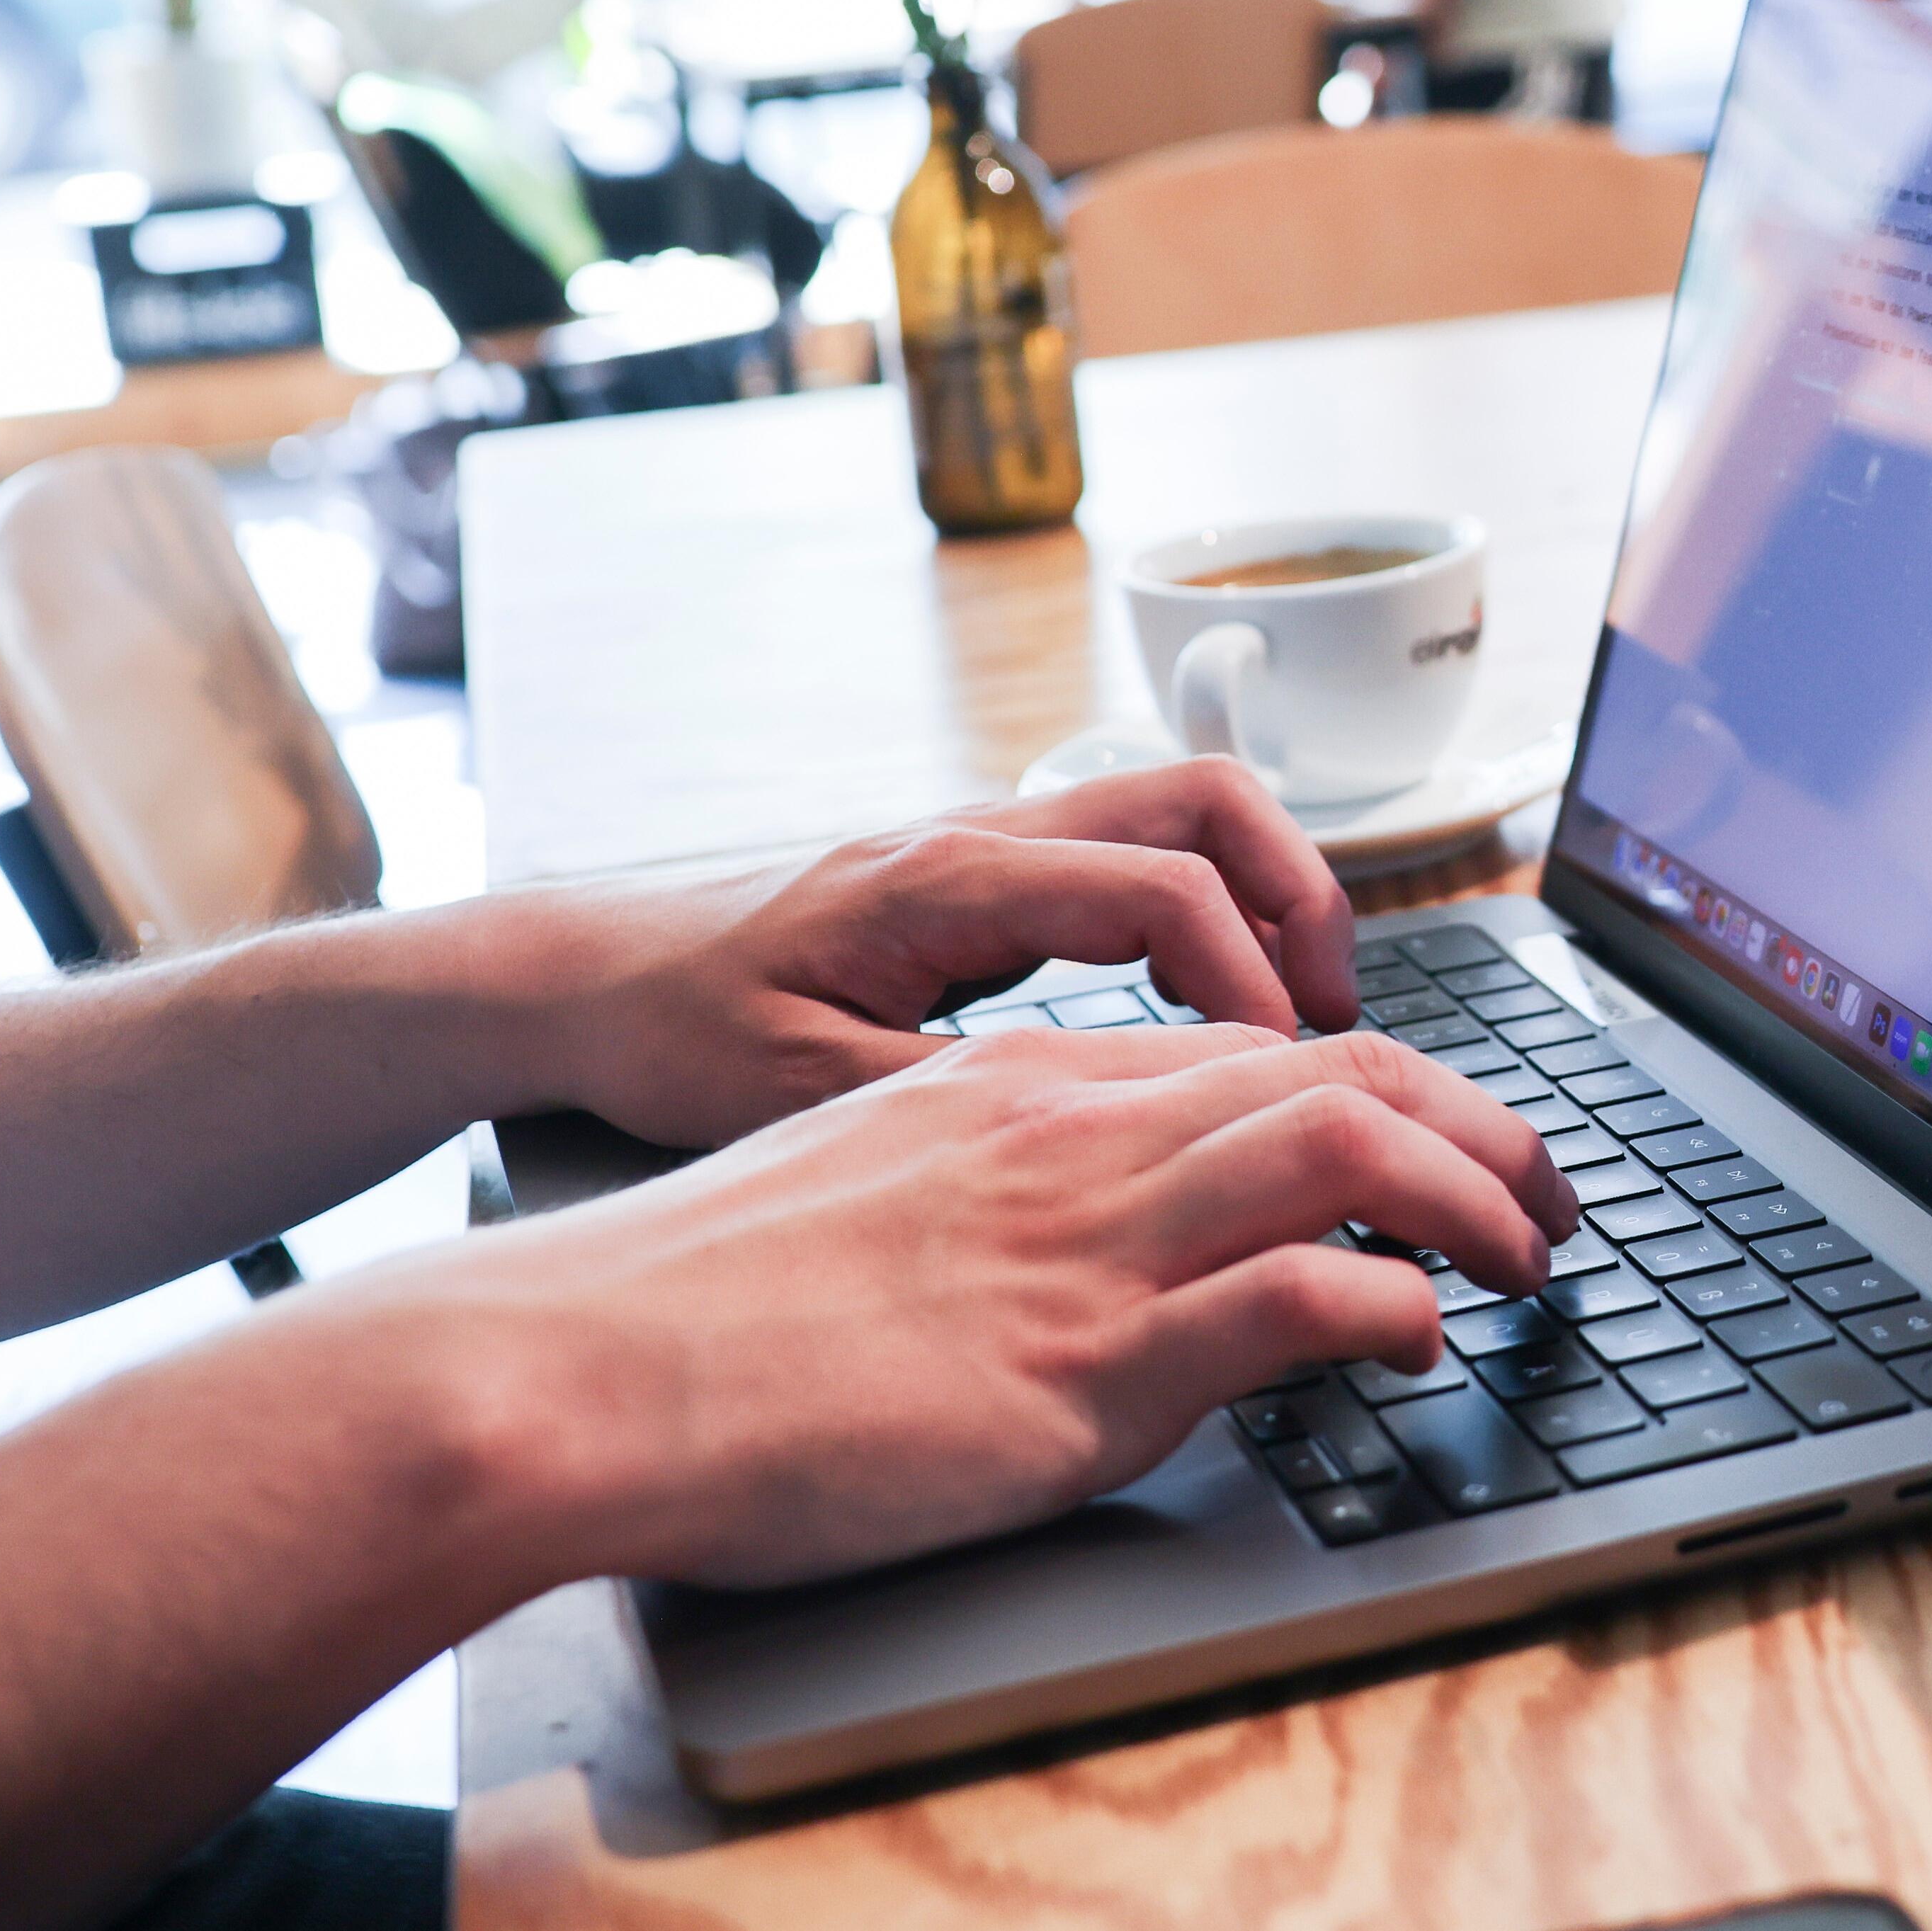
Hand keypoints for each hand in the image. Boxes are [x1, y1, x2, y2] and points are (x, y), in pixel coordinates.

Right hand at [440, 1023, 1581, 1586]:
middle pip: (1336, 1071)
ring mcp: (1080, 1247)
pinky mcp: (1079, 1368)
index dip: (1385, 1084)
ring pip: (1346, 1148)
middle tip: (1545, 1192)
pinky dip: (1391, 1306)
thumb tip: (1066, 1262)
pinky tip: (1425, 1337)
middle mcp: (1067, 1138)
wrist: (573, 1369)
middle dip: (1478, 1122)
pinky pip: (1292, 1296)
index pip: (1253, 1044)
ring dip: (1474, 1198)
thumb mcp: (865, 1206)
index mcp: (1015, 1091)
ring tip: (1529, 1256)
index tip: (1449, 1138)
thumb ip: (984, 1207)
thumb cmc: (690, 1315)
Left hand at [489, 761, 1377, 1151]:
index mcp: (948, 878)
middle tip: (1337, 1024)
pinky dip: (1214, 919)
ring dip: (1269, 900)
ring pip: (1187, 815)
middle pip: (1208, 799)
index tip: (1283, 1074)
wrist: (594, 977)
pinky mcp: (991, 879)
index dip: (1247, 978)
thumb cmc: (679, 1028)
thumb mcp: (801, 1088)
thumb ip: (943, 1097)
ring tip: (1302, 1023)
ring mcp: (993, 846)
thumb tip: (1085, 1130)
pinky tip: (1212, 1024)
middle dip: (1302, 898)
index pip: (1160, 888)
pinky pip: (1142, 860)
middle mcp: (984, 835)